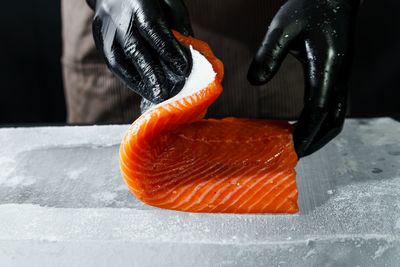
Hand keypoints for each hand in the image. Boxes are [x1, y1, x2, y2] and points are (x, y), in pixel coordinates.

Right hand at [87, 0, 192, 102]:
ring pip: (118, 60)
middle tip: (164, 93)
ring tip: (153, 96)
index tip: (183, 69)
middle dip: (151, 73)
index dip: (168, 50)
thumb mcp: (169, 2)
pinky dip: (127, 78)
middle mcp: (118, 17)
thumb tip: (186, 54)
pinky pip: (112, 62)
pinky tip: (141, 88)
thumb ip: (178, 25)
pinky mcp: (98, 37)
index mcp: (138, 3)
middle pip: (134, 49)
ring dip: (137, 82)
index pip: (153, 29)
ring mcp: (104, 28)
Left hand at [247, 0, 358, 156]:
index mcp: (327, 68)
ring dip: (321, 133)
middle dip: (317, 141)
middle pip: (334, 121)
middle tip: (297, 154)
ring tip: (300, 144)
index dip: (306, 133)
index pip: (319, 111)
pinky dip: (321, 120)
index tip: (293, 149)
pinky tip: (305, 122)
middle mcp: (339, 77)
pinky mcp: (338, 74)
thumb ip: (268, 54)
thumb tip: (254, 82)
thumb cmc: (310, 7)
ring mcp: (341, 77)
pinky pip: (334, 105)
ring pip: (337, 115)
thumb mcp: (282, 28)